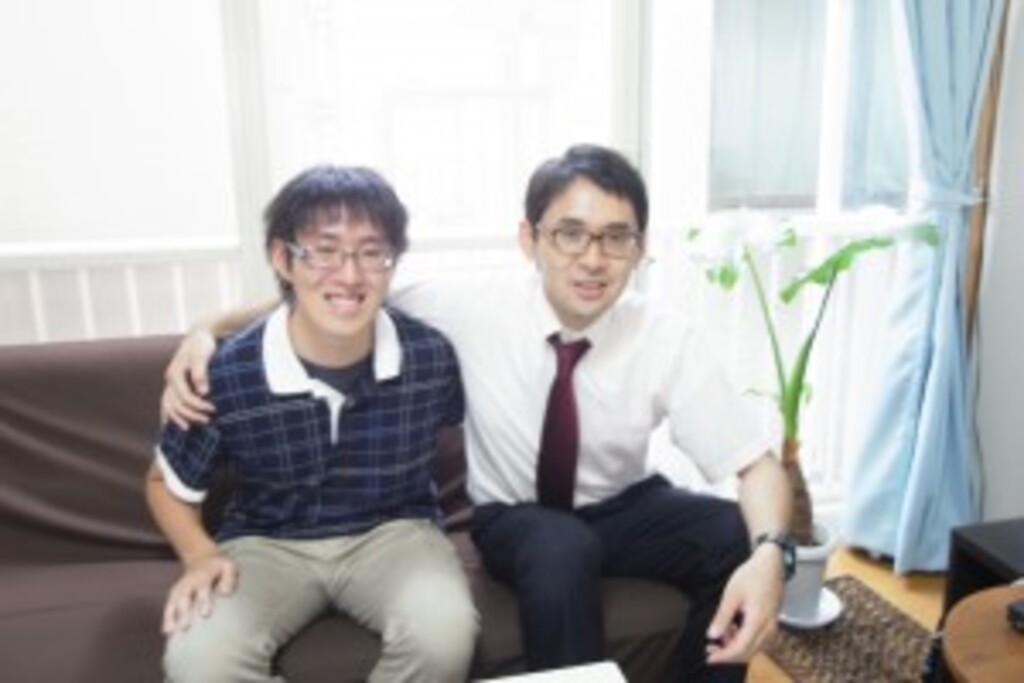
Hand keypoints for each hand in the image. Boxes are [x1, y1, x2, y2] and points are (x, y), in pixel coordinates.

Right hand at [161, 329, 216, 428]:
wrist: (199, 335)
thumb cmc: (203, 344)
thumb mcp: (202, 354)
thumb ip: (201, 372)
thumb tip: (203, 392)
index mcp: (175, 373)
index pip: (185, 397)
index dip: (199, 405)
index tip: (215, 410)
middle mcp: (170, 380)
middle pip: (176, 404)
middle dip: (191, 414)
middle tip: (209, 420)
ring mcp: (171, 383)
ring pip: (168, 406)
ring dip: (178, 418)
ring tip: (190, 429)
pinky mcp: (175, 385)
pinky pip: (168, 403)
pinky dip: (170, 415)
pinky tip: (176, 425)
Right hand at [162, 552, 238, 634]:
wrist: (202, 559)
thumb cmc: (219, 567)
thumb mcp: (228, 567)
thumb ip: (229, 578)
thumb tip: (225, 592)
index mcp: (203, 575)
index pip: (202, 588)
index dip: (203, 600)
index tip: (205, 614)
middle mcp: (188, 582)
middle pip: (184, 596)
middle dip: (184, 611)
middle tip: (185, 627)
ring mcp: (180, 588)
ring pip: (173, 602)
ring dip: (171, 616)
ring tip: (171, 631)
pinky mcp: (174, 594)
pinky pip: (169, 605)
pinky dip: (167, 617)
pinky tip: (166, 631)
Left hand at [705, 545, 783, 664]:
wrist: (771, 564)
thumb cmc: (751, 575)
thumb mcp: (732, 594)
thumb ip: (722, 617)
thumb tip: (712, 636)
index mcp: (758, 621)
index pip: (740, 649)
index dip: (723, 656)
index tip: (709, 656)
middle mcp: (768, 628)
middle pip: (748, 652)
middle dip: (728, 654)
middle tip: (710, 648)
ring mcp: (772, 626)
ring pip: (753, 648)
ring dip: (735, 646)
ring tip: (721, 632)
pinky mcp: (771, 622)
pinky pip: (758, 640)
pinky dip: (743, 639)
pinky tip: (732, 628)